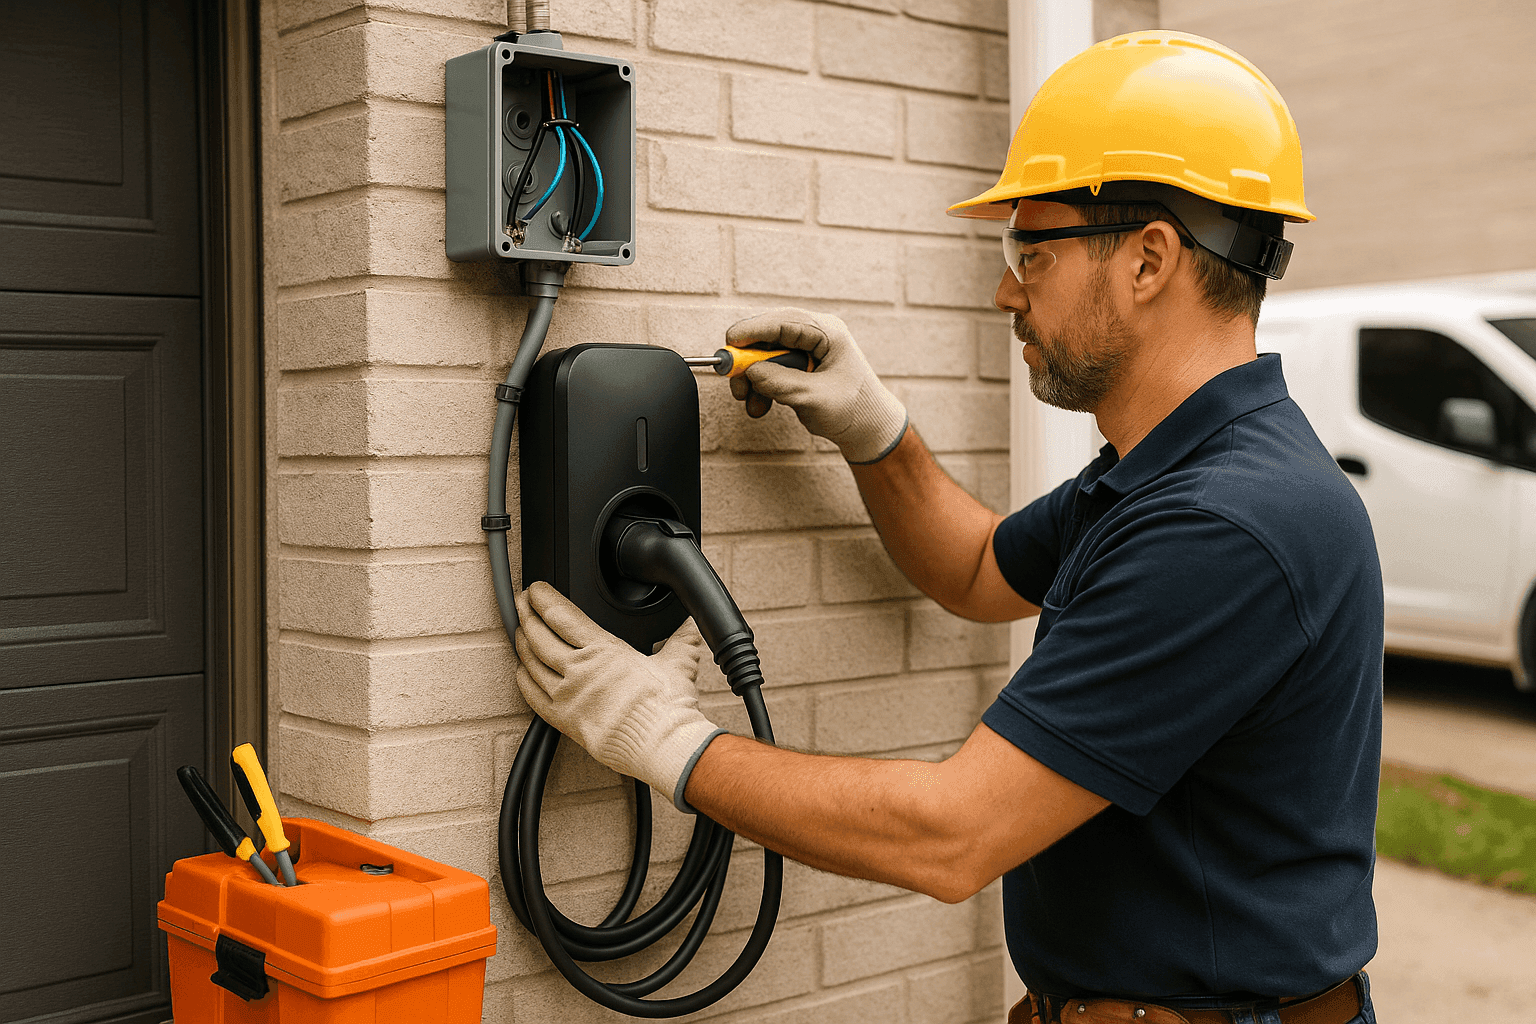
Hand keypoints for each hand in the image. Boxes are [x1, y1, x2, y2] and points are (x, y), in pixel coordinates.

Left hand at [514, 582, 725, 811]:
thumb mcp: (679, 661)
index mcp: (605, 650)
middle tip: (520, 603)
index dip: (544, 598)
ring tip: (520, 632)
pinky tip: (522, 671)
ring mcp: (569, 696)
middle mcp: (581, 670)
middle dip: (526, 614)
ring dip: (522, 644)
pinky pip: (533, 697)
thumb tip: (692, 624)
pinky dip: (524, 680)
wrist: (663, 742)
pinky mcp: (565, 720)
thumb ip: (682, 638)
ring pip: (532, 663)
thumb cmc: (668, 705)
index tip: (535, 589)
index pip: (563, 615)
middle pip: (540, 635)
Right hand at [726, 307, 907, 463]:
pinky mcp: (799, 365)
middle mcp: (816, 335)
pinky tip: (759, 406)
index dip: (754, 330)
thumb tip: (749, 372)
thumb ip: (781, 383)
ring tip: (749, 403)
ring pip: (766, 354)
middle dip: (748, 360)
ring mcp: (807, 349)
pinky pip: (771, 368)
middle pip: (770, 335)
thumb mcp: (814, 398)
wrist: (869, 427)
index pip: (785, 321)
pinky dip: (761, 386)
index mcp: (829, 333)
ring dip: (753, 379)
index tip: (730, 342)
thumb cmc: (854, 410)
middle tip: (734, 381)